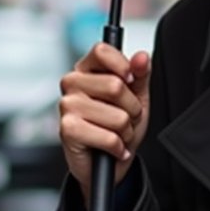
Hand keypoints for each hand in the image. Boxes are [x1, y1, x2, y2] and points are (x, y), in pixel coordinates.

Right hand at [59, 43, 151, 208]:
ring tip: (117, 133)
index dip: (123, 66)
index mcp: (87, 69)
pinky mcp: (67, 129)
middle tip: (125, 117)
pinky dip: (117, 146)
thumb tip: (142, 57)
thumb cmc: (119, 125)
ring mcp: (67, 106)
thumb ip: (140, 74)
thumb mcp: (136, 96)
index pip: (102, 50)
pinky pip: (109, 137)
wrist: (111, 159)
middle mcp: (73, 83)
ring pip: (116, 115)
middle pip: (115, 86)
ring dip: (125, 130)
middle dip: (131, 108)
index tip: (130, 81)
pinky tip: (112, 147)